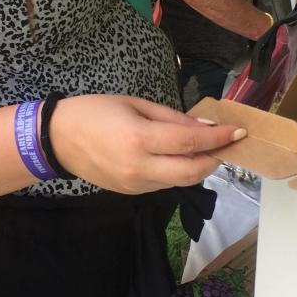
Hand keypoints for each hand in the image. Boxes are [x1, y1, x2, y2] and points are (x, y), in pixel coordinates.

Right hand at [47, 94, 245, 193]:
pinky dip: (177, 171)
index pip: (191, 142)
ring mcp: (135, 184)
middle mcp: (140, 167)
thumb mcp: (135, 104)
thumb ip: (172, 119)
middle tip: (225, 145)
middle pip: (192, 173)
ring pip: (180, 182)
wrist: (57, 139)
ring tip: (203, 149)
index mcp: (139, 139)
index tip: (239, 132)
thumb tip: (204, 128)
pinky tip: (176, 157)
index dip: (219, 139)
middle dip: (215, 160)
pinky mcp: (131, 192)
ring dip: (197, 167)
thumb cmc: (94, 112)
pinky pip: (164, 184)